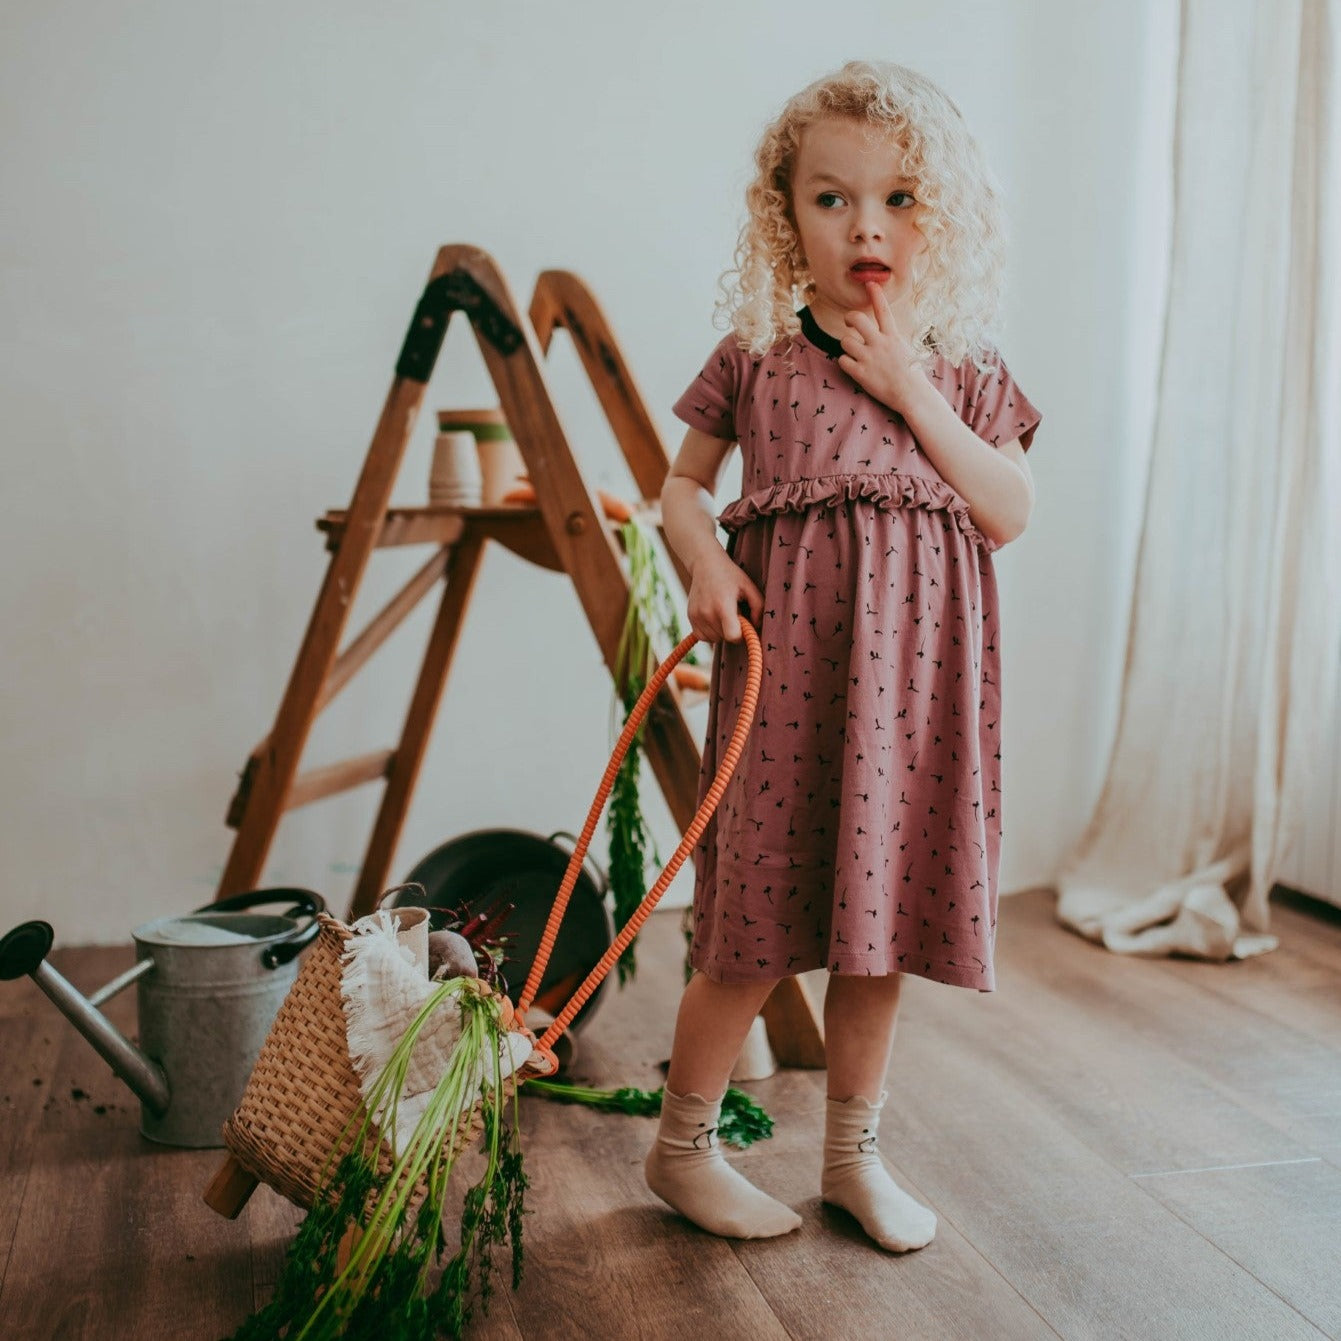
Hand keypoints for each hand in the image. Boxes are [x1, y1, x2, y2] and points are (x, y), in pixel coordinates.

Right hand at [686, 548, 762, 642]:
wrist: (705, 564)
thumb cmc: (730, 575)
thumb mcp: (749, 586)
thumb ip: (758, 607)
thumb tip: (757, 626)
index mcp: (723, 606)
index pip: (732, 636)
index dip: (741, 635)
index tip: (743, 624)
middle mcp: (707, 613)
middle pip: (724, 638)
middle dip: (732, 630)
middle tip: (734, 613)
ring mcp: (696, 616)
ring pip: (713, 639)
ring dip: (721, 632)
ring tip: (723, 614)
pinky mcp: (690, 617)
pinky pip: (702, 636)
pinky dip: (710, 632)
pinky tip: (715, 618)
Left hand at [837, 282, 929, 414]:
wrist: (912, 395)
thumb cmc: (911, 373)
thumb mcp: (905, 349)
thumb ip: (891, 338)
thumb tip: (881, 332)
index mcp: (893, 336)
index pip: (883, 310)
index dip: (875, 294)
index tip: (869, 283)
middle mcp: (880, 344)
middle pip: (857, 319)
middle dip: (849, 318)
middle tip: (849, 323)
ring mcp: (870, 358)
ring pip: (845, 341)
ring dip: (847, 346)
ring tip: (854, 353)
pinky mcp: (861, 373)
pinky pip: (842, 360)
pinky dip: (845, 363)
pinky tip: (853, 367)